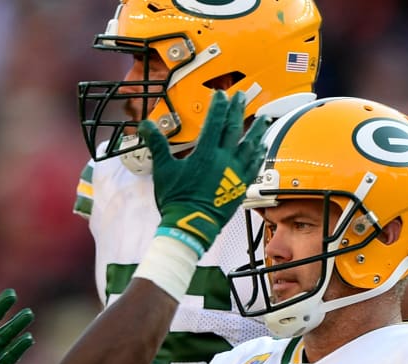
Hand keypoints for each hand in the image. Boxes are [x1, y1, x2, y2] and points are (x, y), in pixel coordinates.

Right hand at [141, 89, 269, 256]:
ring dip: (256, 130)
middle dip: (238, 110)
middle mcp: (223, 160)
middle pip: (234, 129)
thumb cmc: (176, 199)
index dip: (219, 106)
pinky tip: (262, 147)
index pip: (214, 122)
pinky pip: (254, 166)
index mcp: (205, 153)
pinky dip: (259, 154)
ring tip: (262, 118)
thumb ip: (157, 144)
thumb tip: (145, 125)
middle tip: (242, 97)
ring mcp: (235, 173)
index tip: (222, 94)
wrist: (190, 225)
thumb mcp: (162, 169)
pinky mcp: (240, 186)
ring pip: (250, 146)